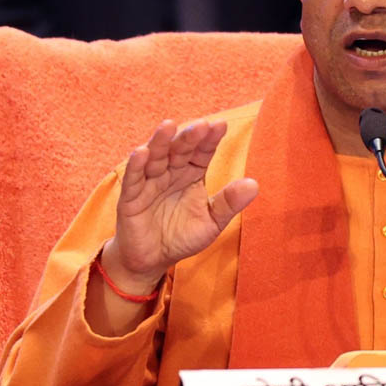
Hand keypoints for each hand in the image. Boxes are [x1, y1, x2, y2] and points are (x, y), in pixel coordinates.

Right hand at [102, 119, 258, 292]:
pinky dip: (136, 165)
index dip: (210, 140)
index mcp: (192, 174)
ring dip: (161, 142)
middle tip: (201, 125)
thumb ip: (229, 203)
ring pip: (156, 157)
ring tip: (168, 126)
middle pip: (180, 150)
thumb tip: (254, 185)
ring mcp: (150, 182)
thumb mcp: (211, 222)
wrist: (153, 260)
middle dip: (189, 137)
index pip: (202, 152)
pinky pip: (134, 179)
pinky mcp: (131, 197)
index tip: (221, 126)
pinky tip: (142, 152)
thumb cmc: (182, 236)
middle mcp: (171, 173)